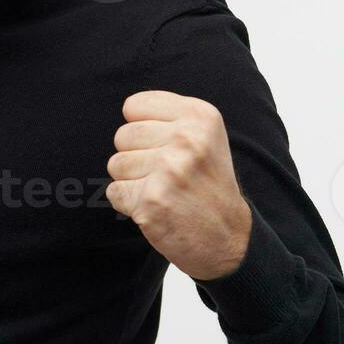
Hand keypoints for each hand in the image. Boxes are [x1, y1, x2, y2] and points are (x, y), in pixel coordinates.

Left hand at [106, 91, 252, 280]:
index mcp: (199, 116)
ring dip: (132, 181)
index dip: (142, 128)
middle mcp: (186, 139)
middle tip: (166, 175)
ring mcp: (168, 170)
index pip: (134, 106)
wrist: (229, 238)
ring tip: (162, 190)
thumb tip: (128, 109)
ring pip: (116, 164)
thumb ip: (169, 117)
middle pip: (123, 135)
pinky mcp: (152, 200)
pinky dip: (129, 203)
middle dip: (136, 156)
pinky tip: (156, 207)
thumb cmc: (208, 183)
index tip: (165, 145)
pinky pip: (114, 191)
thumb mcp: (205, 136)